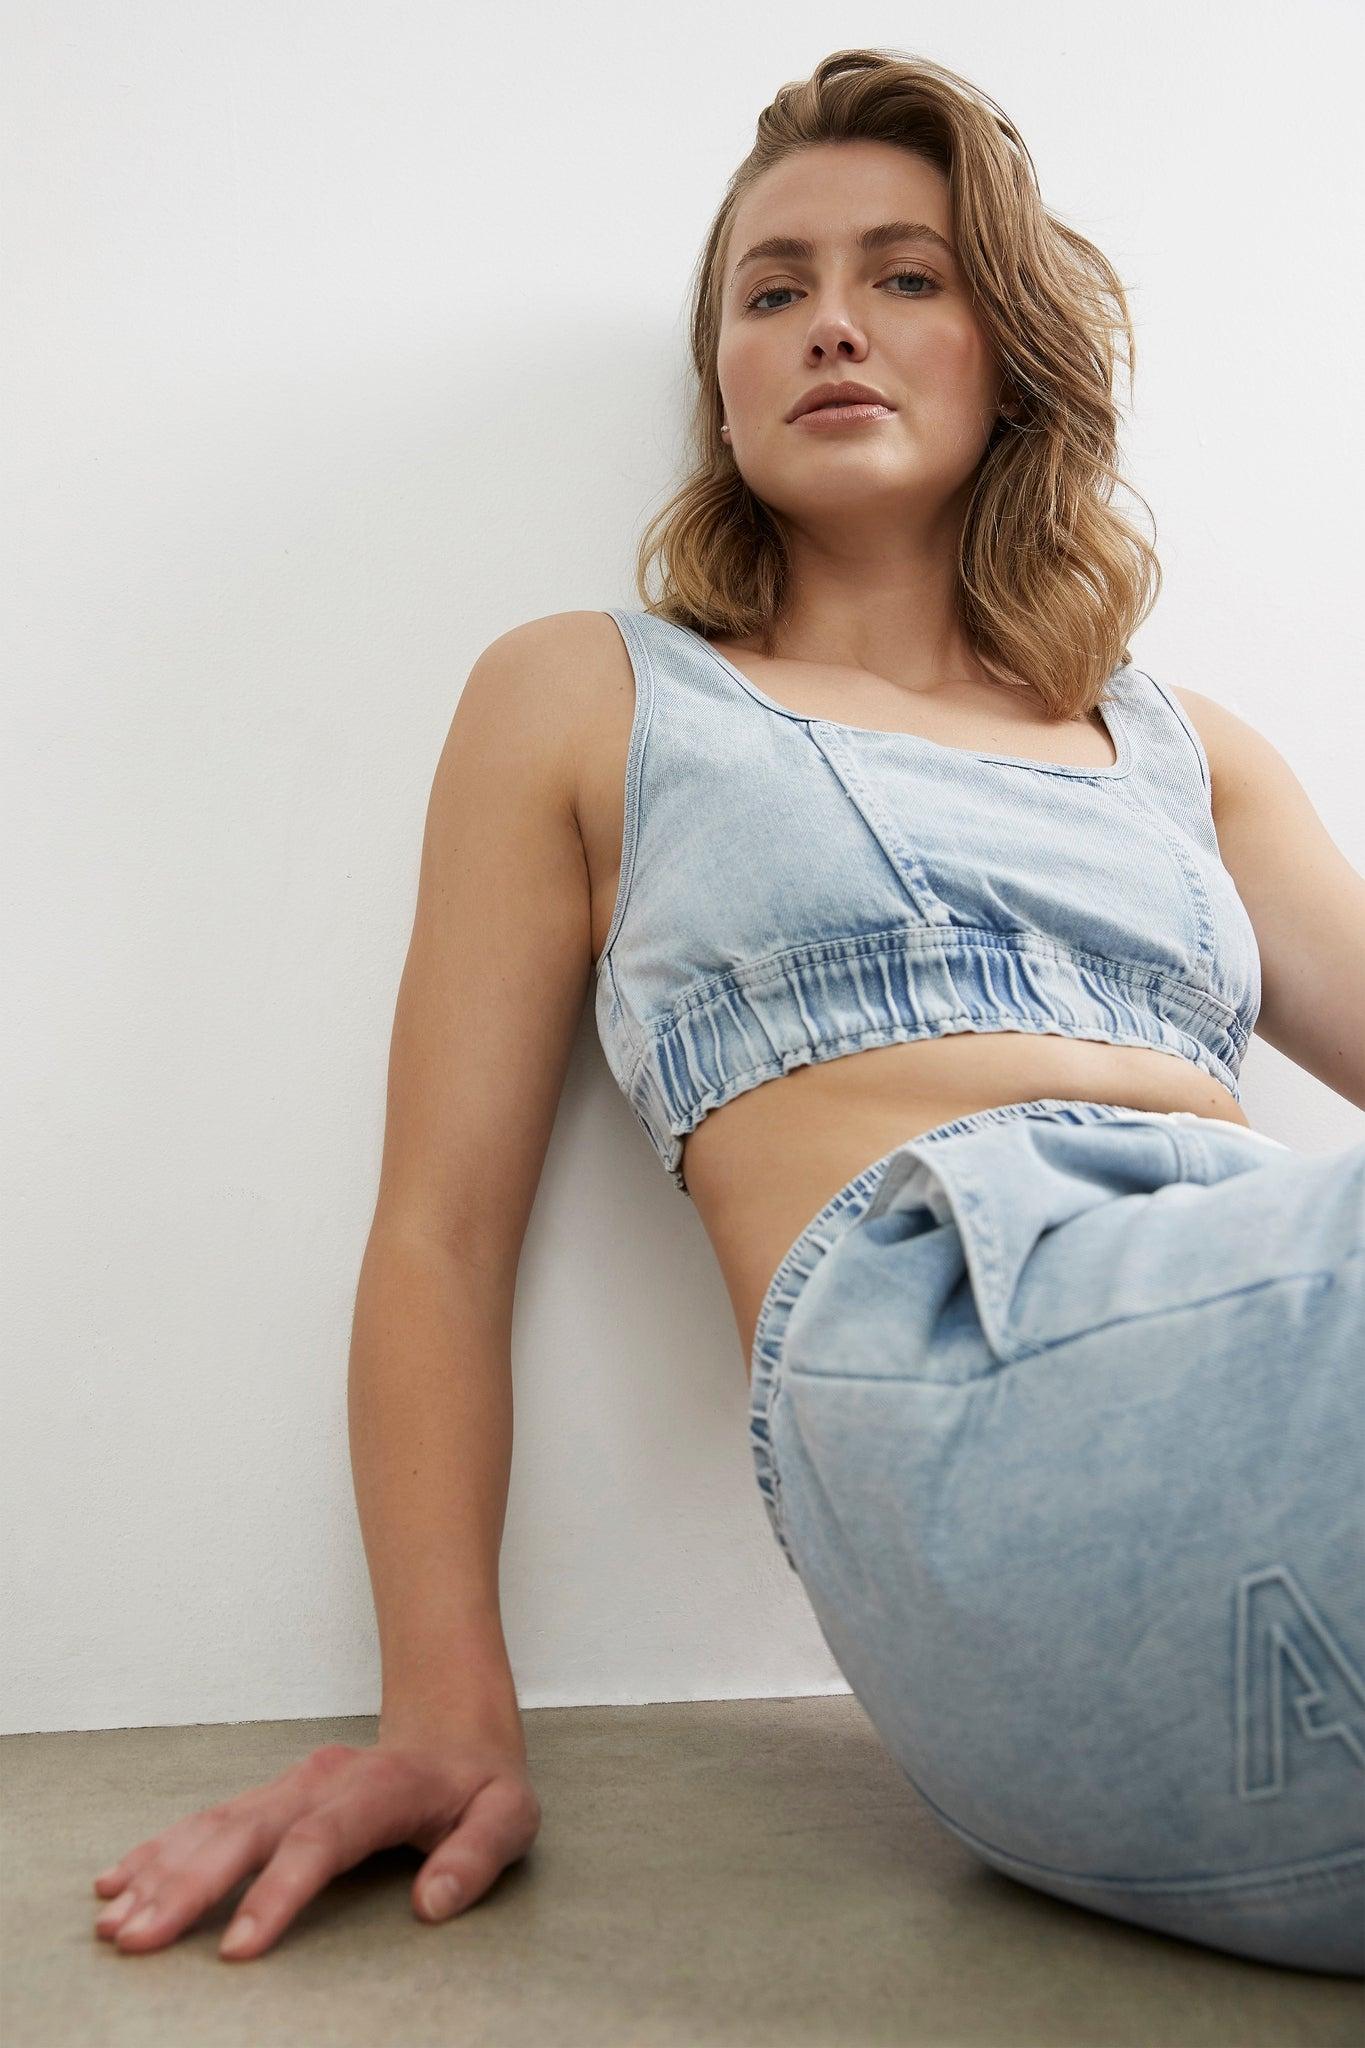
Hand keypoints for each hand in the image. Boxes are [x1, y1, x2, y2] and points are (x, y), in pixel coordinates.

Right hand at [91, 1734, 541, 1959]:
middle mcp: (325, 1780)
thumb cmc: (481, 1788)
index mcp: (382, 1788)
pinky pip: (209, 1819)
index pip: (322, 1841)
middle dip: (189, 1887)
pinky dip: (161, 1848)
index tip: (238, 1950)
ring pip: (217, 1823)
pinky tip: (119, 1879)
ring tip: (115, 1921)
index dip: (278, 1893)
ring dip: (163, 1870)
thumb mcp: (510, 1816)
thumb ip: (477, 1856)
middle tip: (137, 1939)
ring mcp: (293, 1783)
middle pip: (249, 1831)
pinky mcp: (272, 1795)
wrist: (455, 1730)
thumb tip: (432, 1903)